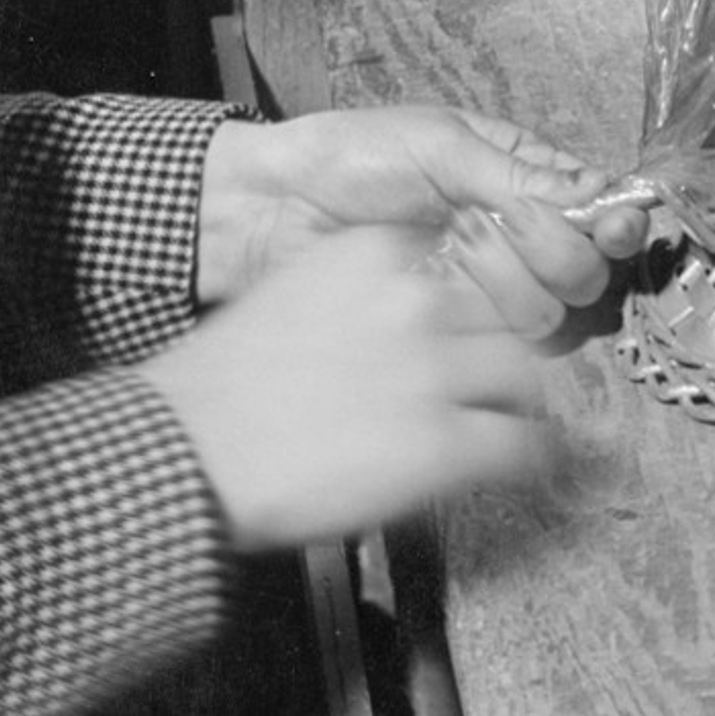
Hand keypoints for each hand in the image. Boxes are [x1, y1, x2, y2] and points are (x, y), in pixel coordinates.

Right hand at [142, 225, 558, 551]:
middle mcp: (415, 302)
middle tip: (489, 378)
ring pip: (522, 373)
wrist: (185, 455)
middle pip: (499, 313)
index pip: (463, 254)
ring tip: (508, 419)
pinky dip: (529, 454)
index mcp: (374, 255)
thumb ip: (353, 295)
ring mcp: (436, 372)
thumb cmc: (217, 389)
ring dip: (517, 398)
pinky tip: (522, 461)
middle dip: (493, 347)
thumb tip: (394, 320)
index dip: (467, 297)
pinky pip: (521, 442)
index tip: (467, 319)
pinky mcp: (447, 444)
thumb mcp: (287, 300)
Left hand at [197, 104, 659, 321]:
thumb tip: (605, 195)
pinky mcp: (451, 334)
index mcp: (523, 175)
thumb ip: (521, 175)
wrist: (269, 210)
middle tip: (500, 223)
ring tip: (453, 247)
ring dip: (506, 282)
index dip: (616, 223)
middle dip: (554, 251)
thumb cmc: (350, 157)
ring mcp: (487, 288)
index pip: (603, 206)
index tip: (608, 227)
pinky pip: (500, 347)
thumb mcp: (440, 145)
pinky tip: (442, 285)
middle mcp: (519, 235)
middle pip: (589, 270)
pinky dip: (479, 318)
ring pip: (551, 312)